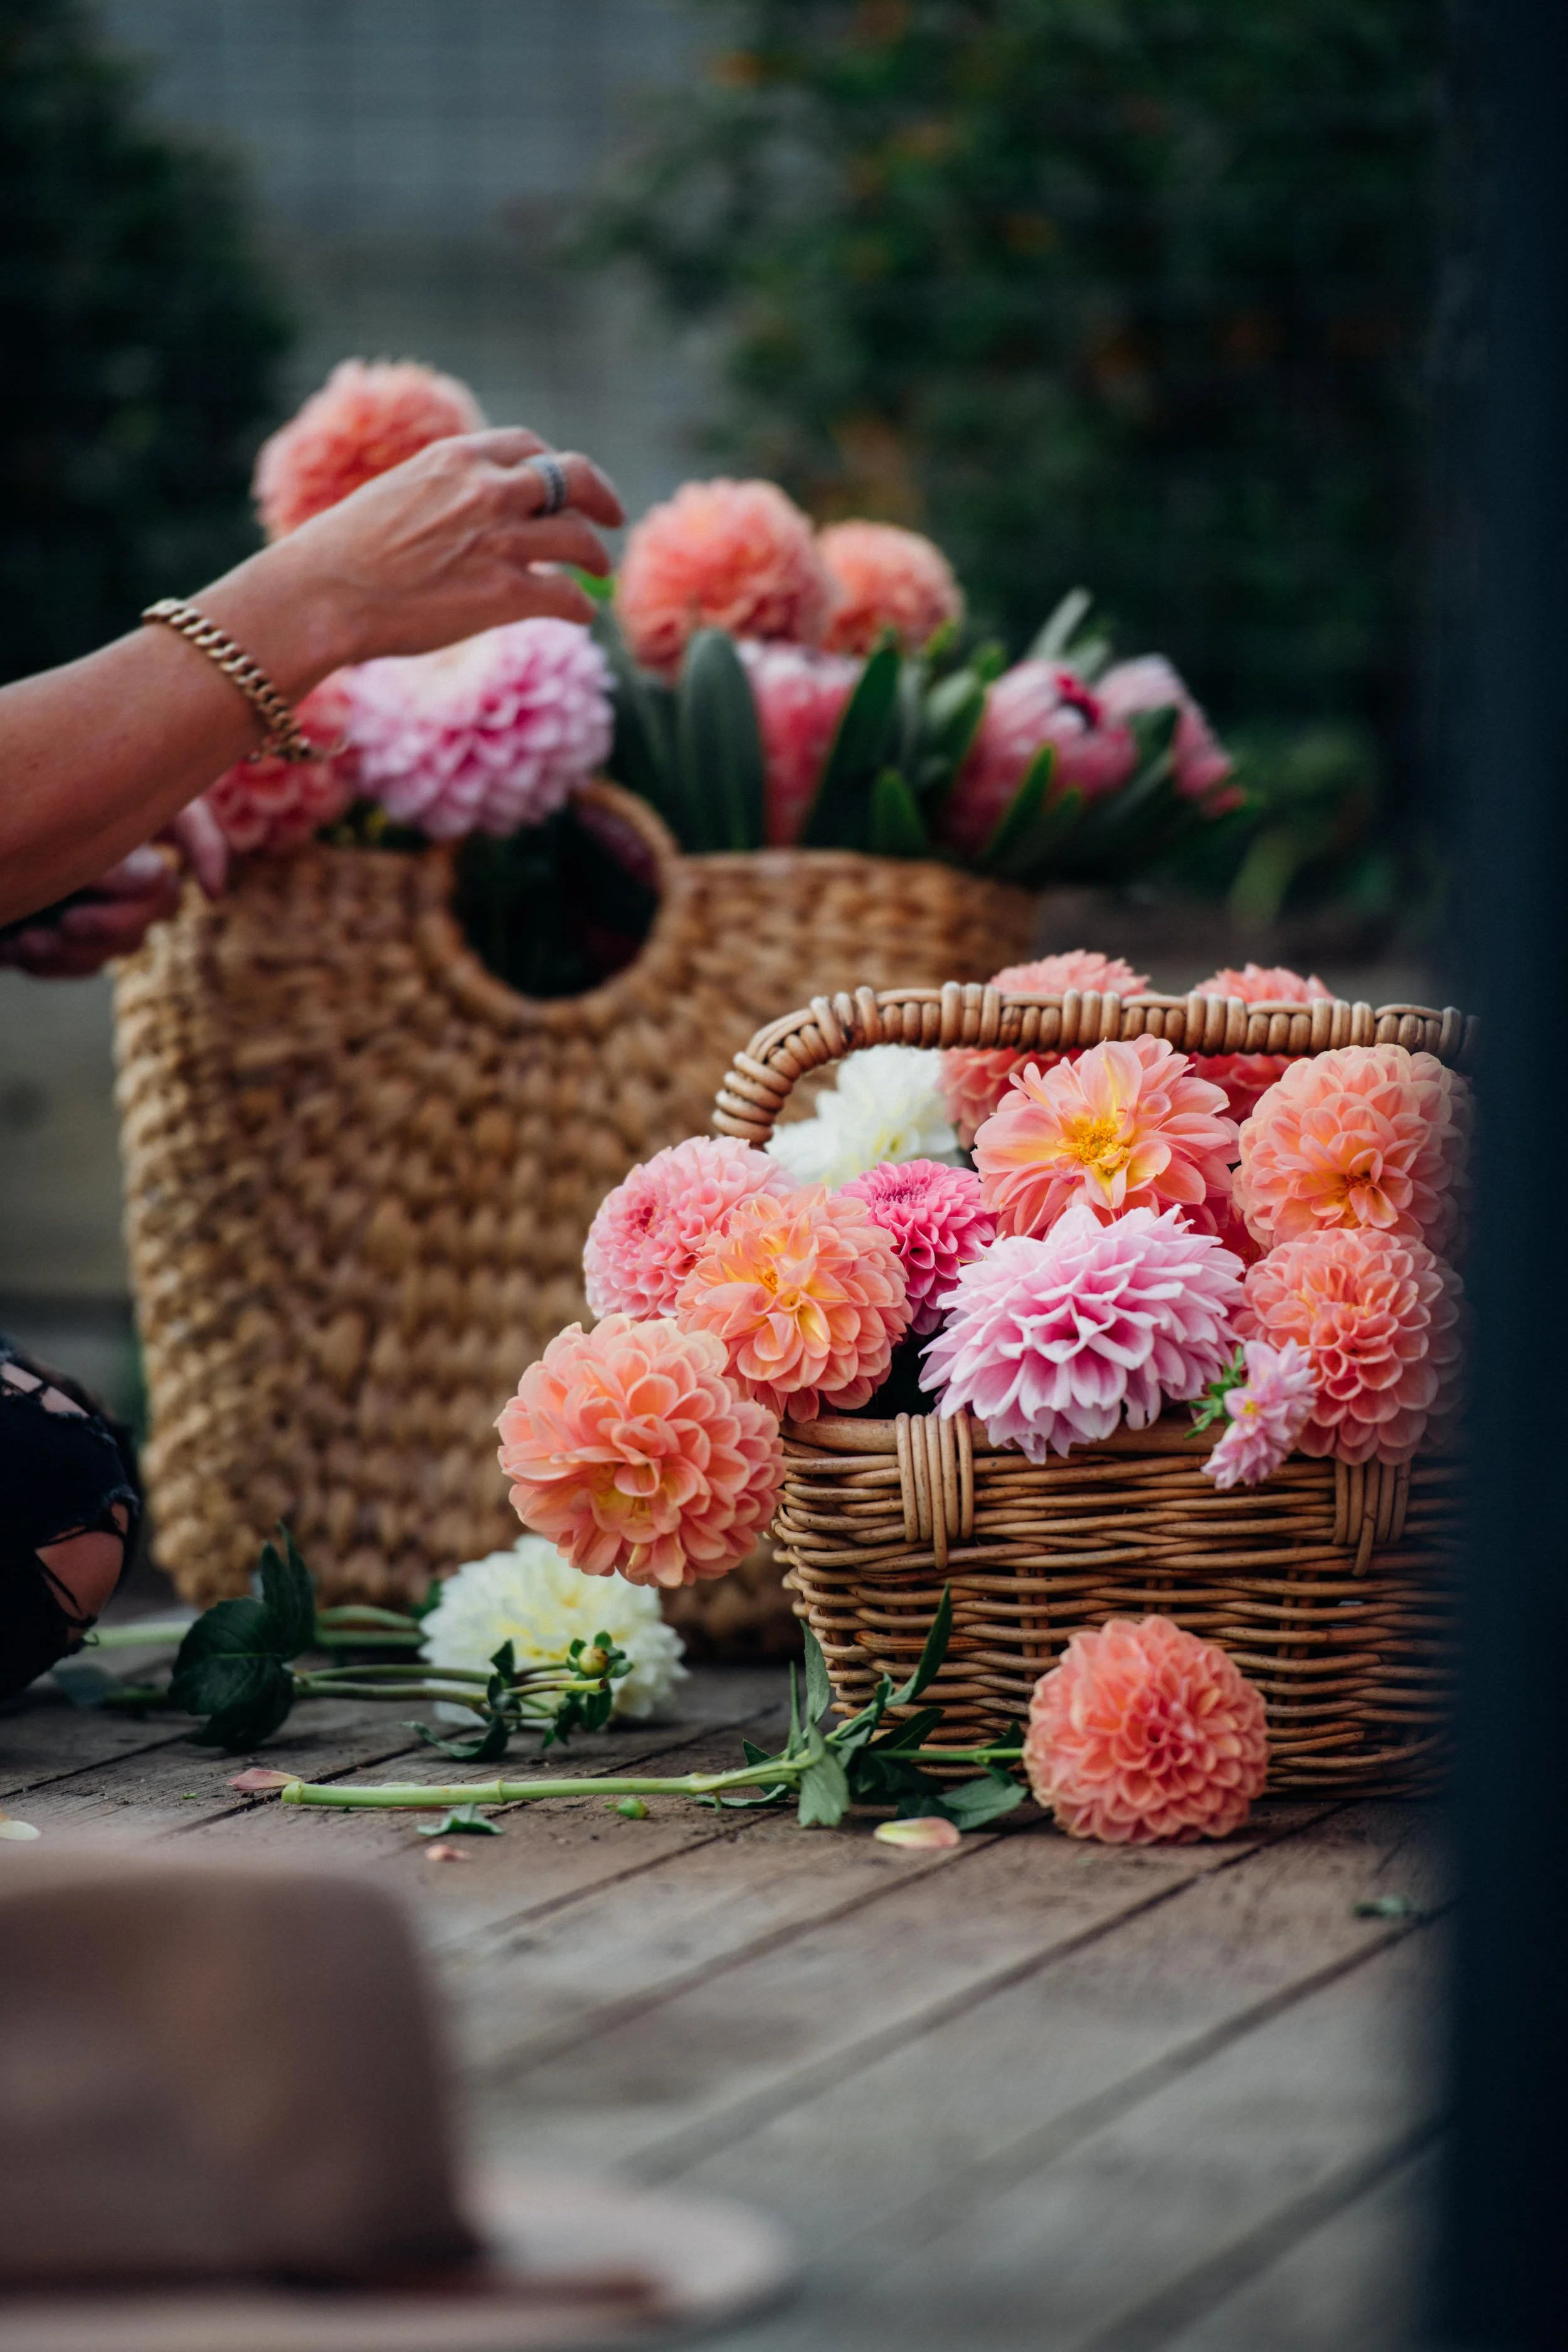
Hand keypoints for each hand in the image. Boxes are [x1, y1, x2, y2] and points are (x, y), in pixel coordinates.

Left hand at [0, 804, 227, 977]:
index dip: (210, 851)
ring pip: (128, 942)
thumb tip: (166, 881)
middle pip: (163, 898)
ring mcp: (100, 901)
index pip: (188, 820)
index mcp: (123, 811)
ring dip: (82, 948)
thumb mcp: (58, 834)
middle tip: (71, 921)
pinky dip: (55, 963)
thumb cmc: (5, 818)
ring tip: (32, 941)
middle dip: (119, 919)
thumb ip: (112, 857)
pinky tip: (19, 949)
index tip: (214, 892)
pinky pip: (87, 963)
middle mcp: (122, 857)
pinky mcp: (70, 937)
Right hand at [202, 430, 626, 689]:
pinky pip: (568, 597)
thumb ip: (442, 493)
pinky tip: (583, 616)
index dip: (554, 466)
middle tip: (613, 517)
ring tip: (600, 572)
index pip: (528, 447)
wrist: (321, 595)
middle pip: (572, 479)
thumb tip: (467, 512)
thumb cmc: (342, 554)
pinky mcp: (505, 594)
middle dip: (600, 497)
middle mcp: (487, 490)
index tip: (564, 485)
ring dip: (596, 557)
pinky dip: (582, 607)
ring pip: (578, 539)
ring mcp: (500, 541)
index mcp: (457, 458)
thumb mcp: (396, 494)